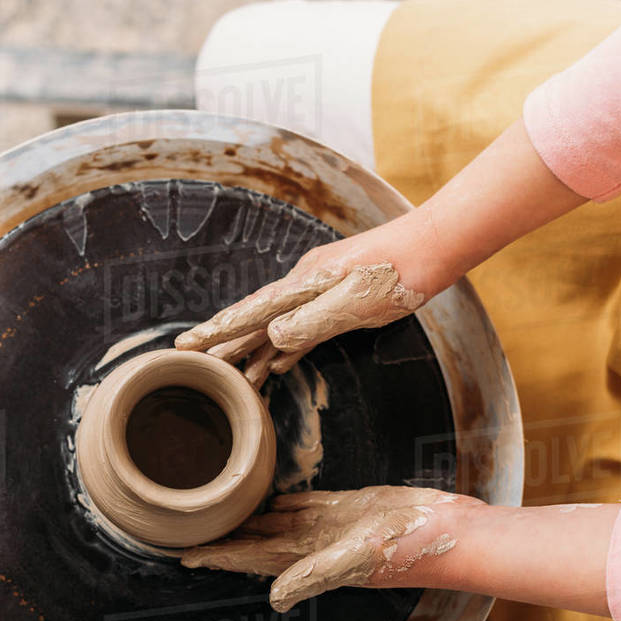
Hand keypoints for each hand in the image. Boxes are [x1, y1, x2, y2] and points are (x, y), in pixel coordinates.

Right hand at [175, 215, 450, 385]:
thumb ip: (311, 322)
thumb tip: (271, 339)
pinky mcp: (337, 297)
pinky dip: (286, 345)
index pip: (250, 313)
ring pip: (277, 324)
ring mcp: (319, 289)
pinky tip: (277, 361)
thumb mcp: (354, 303)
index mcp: (302, 285)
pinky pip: (302, 326)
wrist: (433, 246)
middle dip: (224, 339)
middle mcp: (303, 284)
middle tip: (192, 356)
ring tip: (234, 374)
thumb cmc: (398, 273)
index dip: (218, 331)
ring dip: (254, 349)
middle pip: (255, 317)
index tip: (187, 344)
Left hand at [180, 486, 478, 611]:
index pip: (249, 558)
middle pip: (252, 543)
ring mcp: (327, 529)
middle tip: (185, 529)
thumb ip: (313, 576)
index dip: (217, 557)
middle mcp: (310, 546)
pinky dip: (281, 504)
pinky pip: (304, 507)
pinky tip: (266, 499)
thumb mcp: (354, 559)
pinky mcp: (345, 509)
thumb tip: (273, 599)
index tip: (181, 556)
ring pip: (274, 524)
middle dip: (222, 540)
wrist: (446, 532)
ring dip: (246, 522)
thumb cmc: (405, 547)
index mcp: (305, 559)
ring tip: (216, 514)